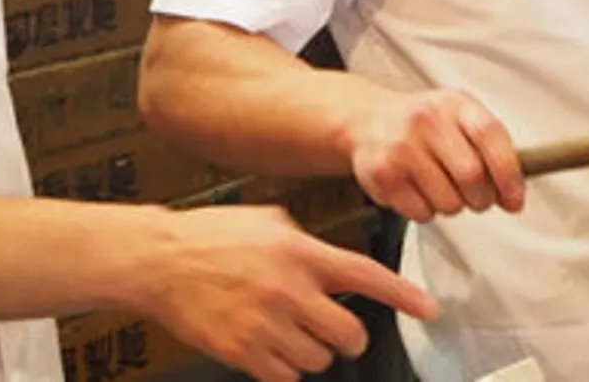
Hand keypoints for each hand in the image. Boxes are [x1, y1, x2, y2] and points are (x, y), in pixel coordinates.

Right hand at [139, 205, 438, 381]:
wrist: (159, 260)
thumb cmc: (209, 236)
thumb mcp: (267, 222)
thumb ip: (305, 242)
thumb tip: (329, 260)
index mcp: (299, 252)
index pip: (365, 275)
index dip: (403, 295)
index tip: (428, 309)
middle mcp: (289, 289)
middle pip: (349, 333)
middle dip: (345, 334)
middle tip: (327, 324)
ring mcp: (267, 324)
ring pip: (319, 359)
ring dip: (310, 350)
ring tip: (284, 328)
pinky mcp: (244, 353)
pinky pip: (287, 377)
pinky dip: (283, 367)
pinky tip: (266, 344)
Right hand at [349, 90, 525, 221]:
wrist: (369, 120)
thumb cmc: (427, 126)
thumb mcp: (461, 118)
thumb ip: (492, 150)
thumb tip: (513, 198)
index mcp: (455, 103)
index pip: (491, 137)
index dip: (509, 175)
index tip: (515, 201)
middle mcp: (426, 119)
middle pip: (472, 177)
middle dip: (481, 199)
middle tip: (477, 199)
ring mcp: (401, 145)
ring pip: (448, 202)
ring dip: (452, 206)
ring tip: (440, 188)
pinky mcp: (381, 173)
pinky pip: (422, 214)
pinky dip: (426, 212)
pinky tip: (418, 191)